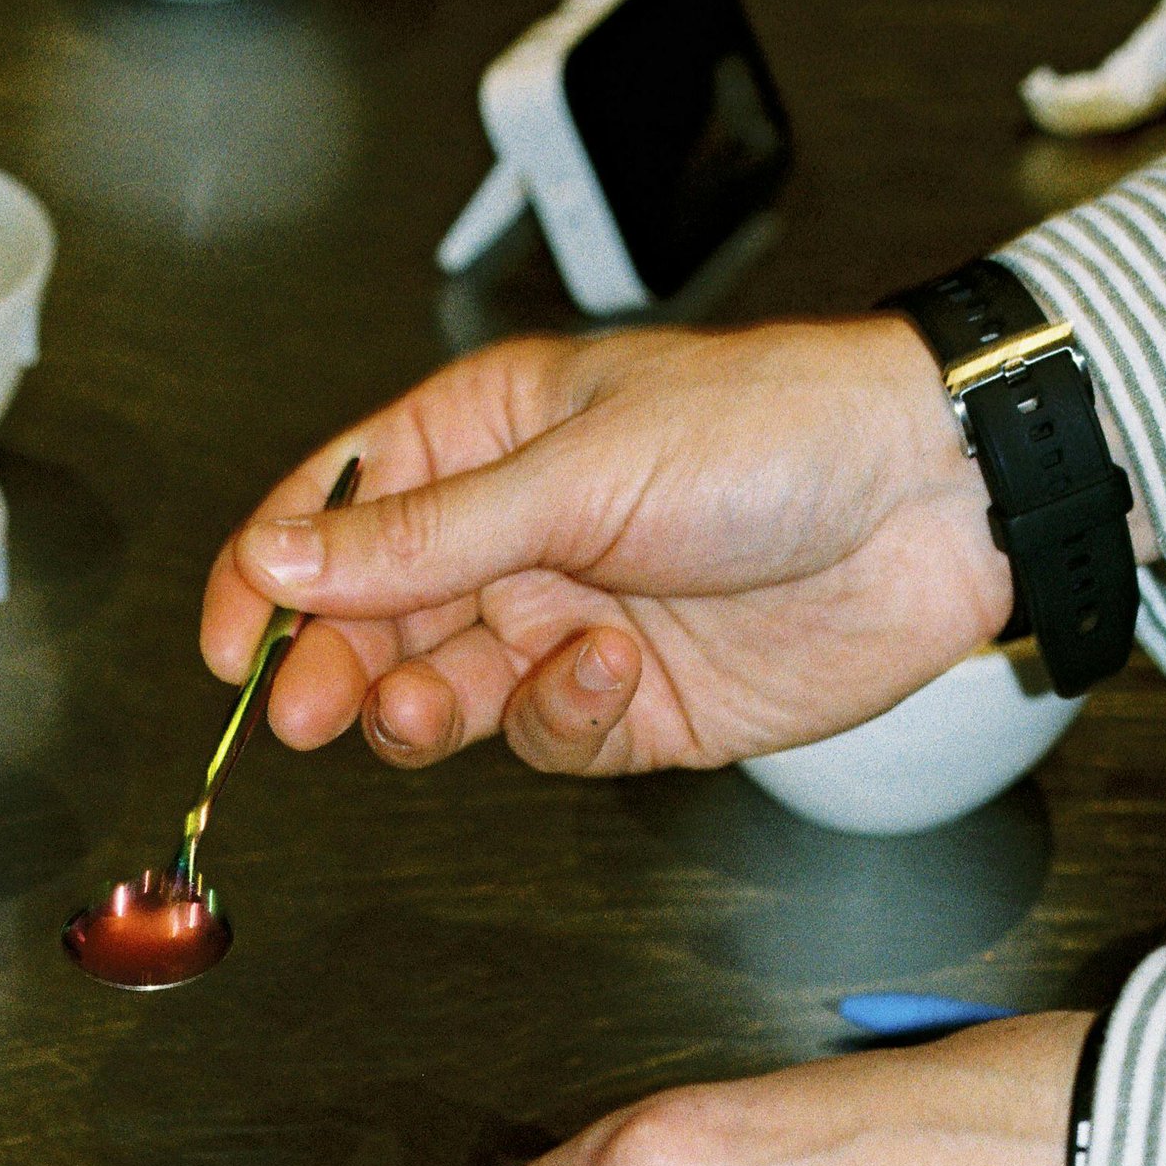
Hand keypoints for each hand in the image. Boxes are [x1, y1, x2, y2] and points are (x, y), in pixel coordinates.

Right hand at [199, 315, 1017, 774]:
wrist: (932, 502)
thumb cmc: (775, 428)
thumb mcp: (572, 469)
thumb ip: (420, 536)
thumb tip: (276, 559)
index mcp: (480, 438)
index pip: (333, 512)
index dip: (267, 579)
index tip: (233, 650)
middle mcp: (514, 535)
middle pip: (372, 621)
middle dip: (336, 668)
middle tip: (310, 711)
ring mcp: (567, 624)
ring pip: (447, 694)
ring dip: (429, 706)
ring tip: (439, 701)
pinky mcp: (630, 706)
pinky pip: (549, 737)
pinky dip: (559, 717)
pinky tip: (607, 672)